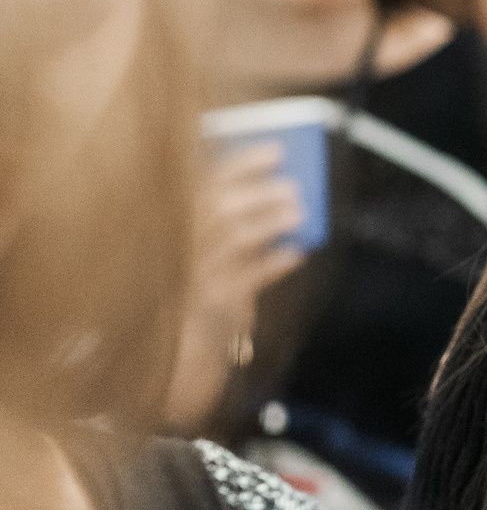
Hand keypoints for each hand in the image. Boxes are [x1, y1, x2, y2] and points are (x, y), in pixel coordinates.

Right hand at [164, 144, 305, 427]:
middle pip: (220, 207)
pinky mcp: (211, 307)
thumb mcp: (196, 258)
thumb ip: (222, 228)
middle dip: (260, 191)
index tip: (275, 149)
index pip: (202, 183)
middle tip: (293, 185)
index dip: (241, 162)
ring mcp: (192, 278)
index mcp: (168, 229)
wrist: (164, 360)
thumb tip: (273, 193)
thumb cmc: (185, 299)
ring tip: (298, 210)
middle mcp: (175, 250)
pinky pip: (249, 279)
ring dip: (271, 220)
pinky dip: (274, 263)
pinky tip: (295, 252)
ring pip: (235, 237)